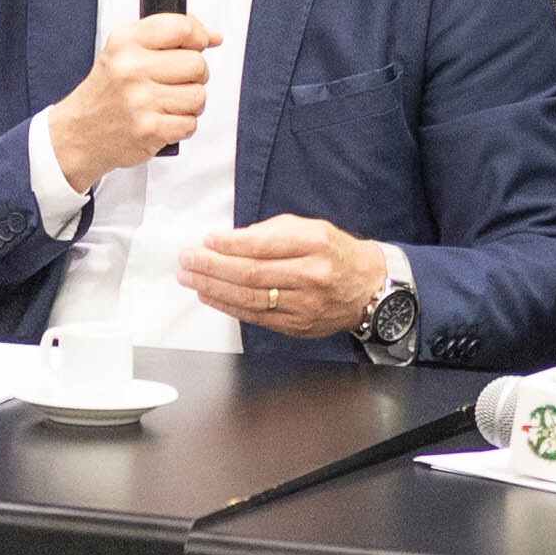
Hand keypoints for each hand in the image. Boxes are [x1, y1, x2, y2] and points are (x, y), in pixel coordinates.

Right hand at [44, 15, 220, 186]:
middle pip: (196, 64)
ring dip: (190, 103)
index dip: (198, 36)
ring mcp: (140, 101)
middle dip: (195, 75)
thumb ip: (168, 36)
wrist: (79, 133)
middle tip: (176, 81)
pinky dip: (182, 125)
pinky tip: (163, 120)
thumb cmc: (107, 92)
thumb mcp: (124, 50)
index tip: (199, 44)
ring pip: (198, 95)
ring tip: (168, 103)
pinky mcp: (149, 130)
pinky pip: (190, 123)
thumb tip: (213, 36)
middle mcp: (131, 69)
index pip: (181, 28)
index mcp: (125, 43)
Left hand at [180, 217, 396, 343]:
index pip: (264, 245)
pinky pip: (255, 317)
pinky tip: (209, 295)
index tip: (207, 240)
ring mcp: (304, 305)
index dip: (230, 244)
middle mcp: (311, 276)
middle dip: (212, 267)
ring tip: (189, 278)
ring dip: (213, 288)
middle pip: (251, 274)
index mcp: (314, 245)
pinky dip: (228, 306)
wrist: (368, 288)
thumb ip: (272, 232)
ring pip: (250, 298)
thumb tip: (230, 240)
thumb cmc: (335, 253)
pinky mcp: (297, 325)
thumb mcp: (310, 229)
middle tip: (187, 259)